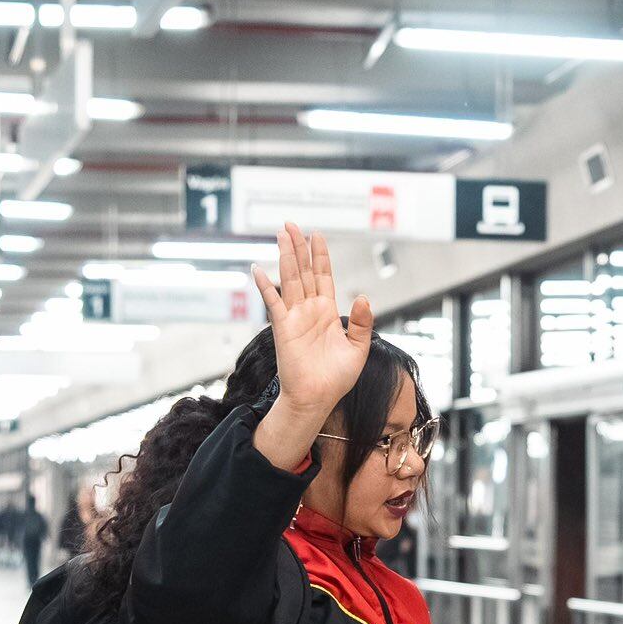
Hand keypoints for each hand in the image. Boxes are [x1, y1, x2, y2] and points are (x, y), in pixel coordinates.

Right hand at [250, 222, 372, 417]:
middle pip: (303, 271)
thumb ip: (362, 323)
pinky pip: (273, 302)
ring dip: (286, 256)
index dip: (320, 256)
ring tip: (282, 234)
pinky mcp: (283, 328)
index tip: (316, 235)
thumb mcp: (358, 348)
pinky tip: (258, 269)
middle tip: (291, 224)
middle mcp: (310, 310)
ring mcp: (295, 317)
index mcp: (327, 313)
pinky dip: (265, 286)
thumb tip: (364, 297)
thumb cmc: (337, 378)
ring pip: (290, 279)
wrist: (317, 399)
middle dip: (299, 247)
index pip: (323, 277)